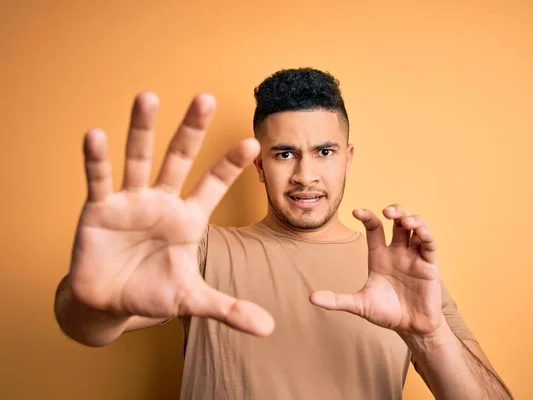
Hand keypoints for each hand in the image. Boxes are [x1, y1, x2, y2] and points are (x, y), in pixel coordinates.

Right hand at [69, 92, 273, 336]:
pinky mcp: (99, 209)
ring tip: (148, 96)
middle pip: (179, 159)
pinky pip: (98, 180)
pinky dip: (97, 160)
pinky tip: (96, 135)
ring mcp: (130, 201)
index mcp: (188, 219)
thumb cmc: (152, 292)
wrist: (109, 302)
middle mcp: (162, 202)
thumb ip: (228, 309)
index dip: (231, 165)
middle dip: (191, 131)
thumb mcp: (192, 299)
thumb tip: (269, 329)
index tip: (253, 143)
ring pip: (138, 159)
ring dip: (142, 129)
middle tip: (206, 98)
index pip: (214, 185)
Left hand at [310, 204, 441, 336]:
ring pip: (417, 228)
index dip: (367, 217)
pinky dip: (426, 235)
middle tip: (387, 211)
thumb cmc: (386, 313)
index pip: (374, 229)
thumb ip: (337, 300)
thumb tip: (311, 298)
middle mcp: (398, 252)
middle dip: (395, 210)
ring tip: (404, 221)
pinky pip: (430, 245)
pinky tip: (418, 231)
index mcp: (380, 256)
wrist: (410, 329)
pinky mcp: (429, 266)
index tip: (356, 211)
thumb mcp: (359, 305)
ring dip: (412, 219)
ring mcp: (414, 257)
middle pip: (398, 221)